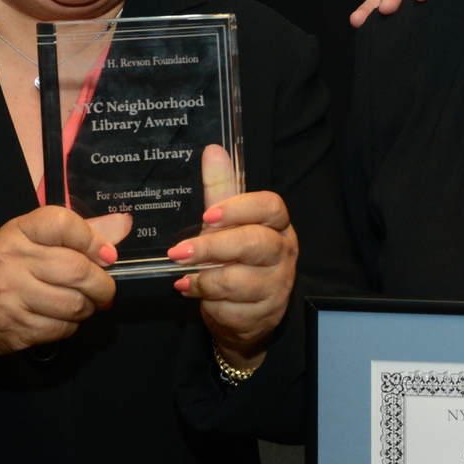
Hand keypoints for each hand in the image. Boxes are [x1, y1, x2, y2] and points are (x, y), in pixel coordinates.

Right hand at [0, 206, 127, 375]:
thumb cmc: (6, 268)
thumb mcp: (32, 240)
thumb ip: (78, 233)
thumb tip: (122, 226)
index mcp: (16, 232)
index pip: (63, 224)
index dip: (93, 240)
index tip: (106, 254)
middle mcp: (10, 261)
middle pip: (77, 270)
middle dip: (102, 284)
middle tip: (104, 289)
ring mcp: (10, 296)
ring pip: (75, 304)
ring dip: (89, 307)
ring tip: (82, 302)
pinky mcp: (14, 327)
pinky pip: (62, 328)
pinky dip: (71, 325)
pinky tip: (60, 317)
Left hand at [166, 145, 295, 368]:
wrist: (245, 313)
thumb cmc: (236, 261)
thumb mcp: (227, 223)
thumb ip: (221, 189)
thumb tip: (213, 150)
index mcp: (278, 225)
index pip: (270, 207)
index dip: (239, 208)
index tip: (208, 215)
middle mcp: (283, 253)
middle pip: (254, 243)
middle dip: (212, 247)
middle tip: (179, 251)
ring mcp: (277, 285)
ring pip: (240, 279)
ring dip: (205, 278)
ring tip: (185, 276)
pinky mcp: (265, 313)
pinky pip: (233, 306)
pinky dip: (207, 300)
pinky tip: (194, 292)